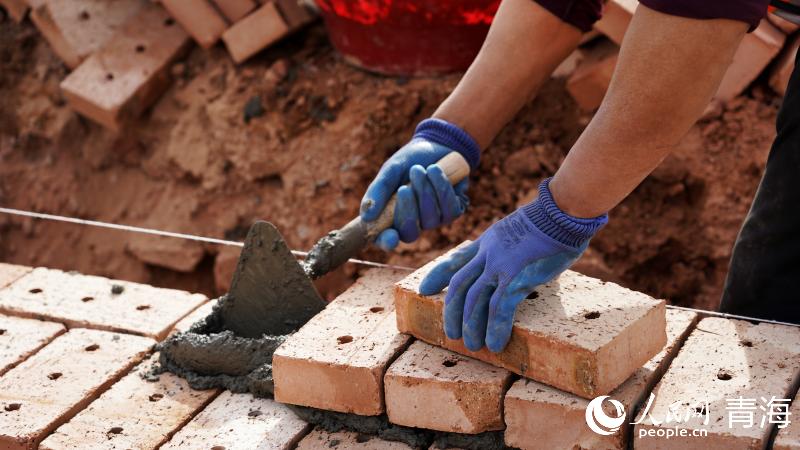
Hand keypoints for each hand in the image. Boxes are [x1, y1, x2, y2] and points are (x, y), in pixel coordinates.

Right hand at [360, 119, 479, 250]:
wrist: (437, 144)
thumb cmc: (409, 160)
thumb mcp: (390, 171)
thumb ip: (378, 191)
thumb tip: (366, 217)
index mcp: (391, 216)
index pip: (386, 239)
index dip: (387, 242)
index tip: (390, 237)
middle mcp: (413, 222)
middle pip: (410, 234)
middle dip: (408, 211)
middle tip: (405, 188)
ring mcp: (434, 220)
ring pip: (431, 221)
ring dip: (425, 193)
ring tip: (420, 170)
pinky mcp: (453, 211)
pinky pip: (449, 210)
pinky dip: (442, 188)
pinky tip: (436, 171)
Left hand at [418, 178, 607, 352]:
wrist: (562, 213)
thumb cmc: (552, 222)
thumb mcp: (519, 231)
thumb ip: (511, 247)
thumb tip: (519, 261)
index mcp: (488, 242)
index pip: (456, 260)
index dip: (438, 276)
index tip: (424, 289)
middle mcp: (488, 254)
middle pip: (460, 286)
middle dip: (452, 312)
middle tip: (452, 334)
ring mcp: (500, 265)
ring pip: (475, 300)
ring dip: (472, 326)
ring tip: (473, 346)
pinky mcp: (516, 278)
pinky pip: (499, 308)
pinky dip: (495, 328)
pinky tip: (496, 344)